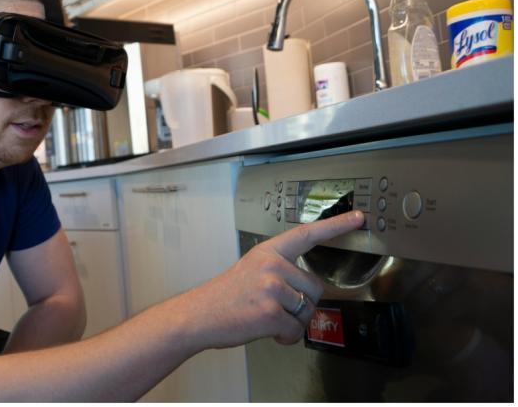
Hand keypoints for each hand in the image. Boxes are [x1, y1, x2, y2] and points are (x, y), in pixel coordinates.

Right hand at [183, 210, 363, 349]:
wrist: (198, 315)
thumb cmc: (224, 297)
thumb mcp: (251, 270)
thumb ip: (279, 272)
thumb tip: (307, 291)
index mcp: (268, 252)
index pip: (307, 234)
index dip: (335, 226)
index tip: (358, 218)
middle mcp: (272, 266)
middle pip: (315, 288)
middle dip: (302, 304)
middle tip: (275, 307)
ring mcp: (271, 288)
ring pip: (307, 311)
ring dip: (292, 323)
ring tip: (265, 318)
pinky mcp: (270, 313)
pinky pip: (296, 331)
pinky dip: (284, 337)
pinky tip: (266, 331)